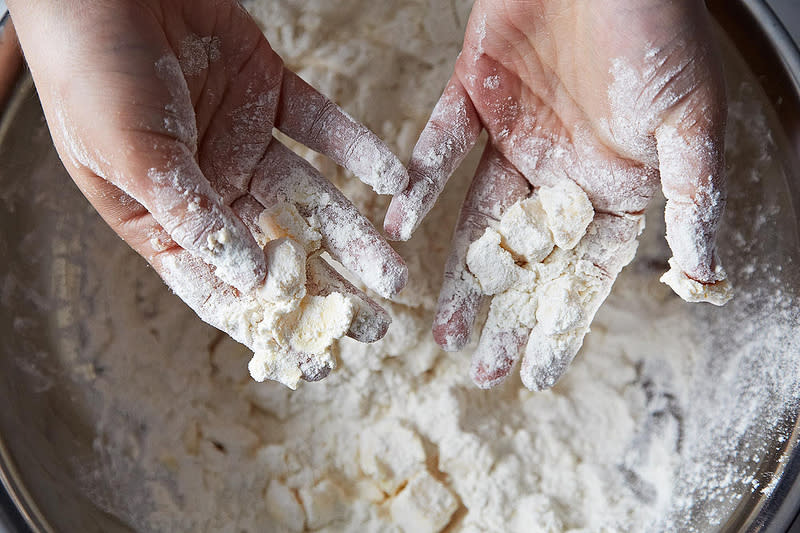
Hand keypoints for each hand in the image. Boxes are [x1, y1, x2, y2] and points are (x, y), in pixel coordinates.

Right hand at [9, 0, 408, 381]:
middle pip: (280, 251)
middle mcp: (212, 188)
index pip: (223, 288)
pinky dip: (358, 151)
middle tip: (377, 326)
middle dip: (329, 289)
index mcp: (166, 218)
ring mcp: (244, 142)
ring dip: (355, 233)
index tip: (319, 361)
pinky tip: (393, 181)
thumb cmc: (91, 74)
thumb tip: (248, 278)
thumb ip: (190, 216)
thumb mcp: (129, 157)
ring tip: (396, 272)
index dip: (271, 325)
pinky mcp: (271, 95)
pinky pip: (323, 128)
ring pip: (311, 199)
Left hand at [384, 0, 726, 389]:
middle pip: (527, 257)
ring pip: (478, 217)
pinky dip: (419, 185)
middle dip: (503, 313)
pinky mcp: (474, 95)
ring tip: (438, 325)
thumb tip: (705, 277)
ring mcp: (515, 135)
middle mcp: (560, 169)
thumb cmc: (659, 29)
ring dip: (457, 270)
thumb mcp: (691, 122)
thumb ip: (691, 199)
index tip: (535, 375)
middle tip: (475, 366)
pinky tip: (400, 227)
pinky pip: (440, 149)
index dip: (561, 324)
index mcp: (614, 183)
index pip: (585, 271)